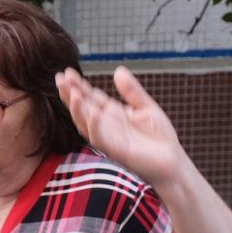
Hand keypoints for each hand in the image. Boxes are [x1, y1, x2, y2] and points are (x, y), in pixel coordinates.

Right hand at [55, 67, 185, 191]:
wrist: (172, 163)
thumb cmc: (160, 138)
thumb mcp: (147, 107)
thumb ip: (132, 91)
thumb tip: (118, 70)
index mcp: (112, 113)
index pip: (90, 97)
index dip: (78, 85)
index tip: (66, 72)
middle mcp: (106, 125)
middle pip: (83, 107)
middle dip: (70, 94)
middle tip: (59, 79)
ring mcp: (108, 138)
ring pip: (85, 123)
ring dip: (77, 109)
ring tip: (72, 93)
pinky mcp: (115, 151)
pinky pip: (100, 138)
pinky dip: (95, 126)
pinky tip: (92, 113)